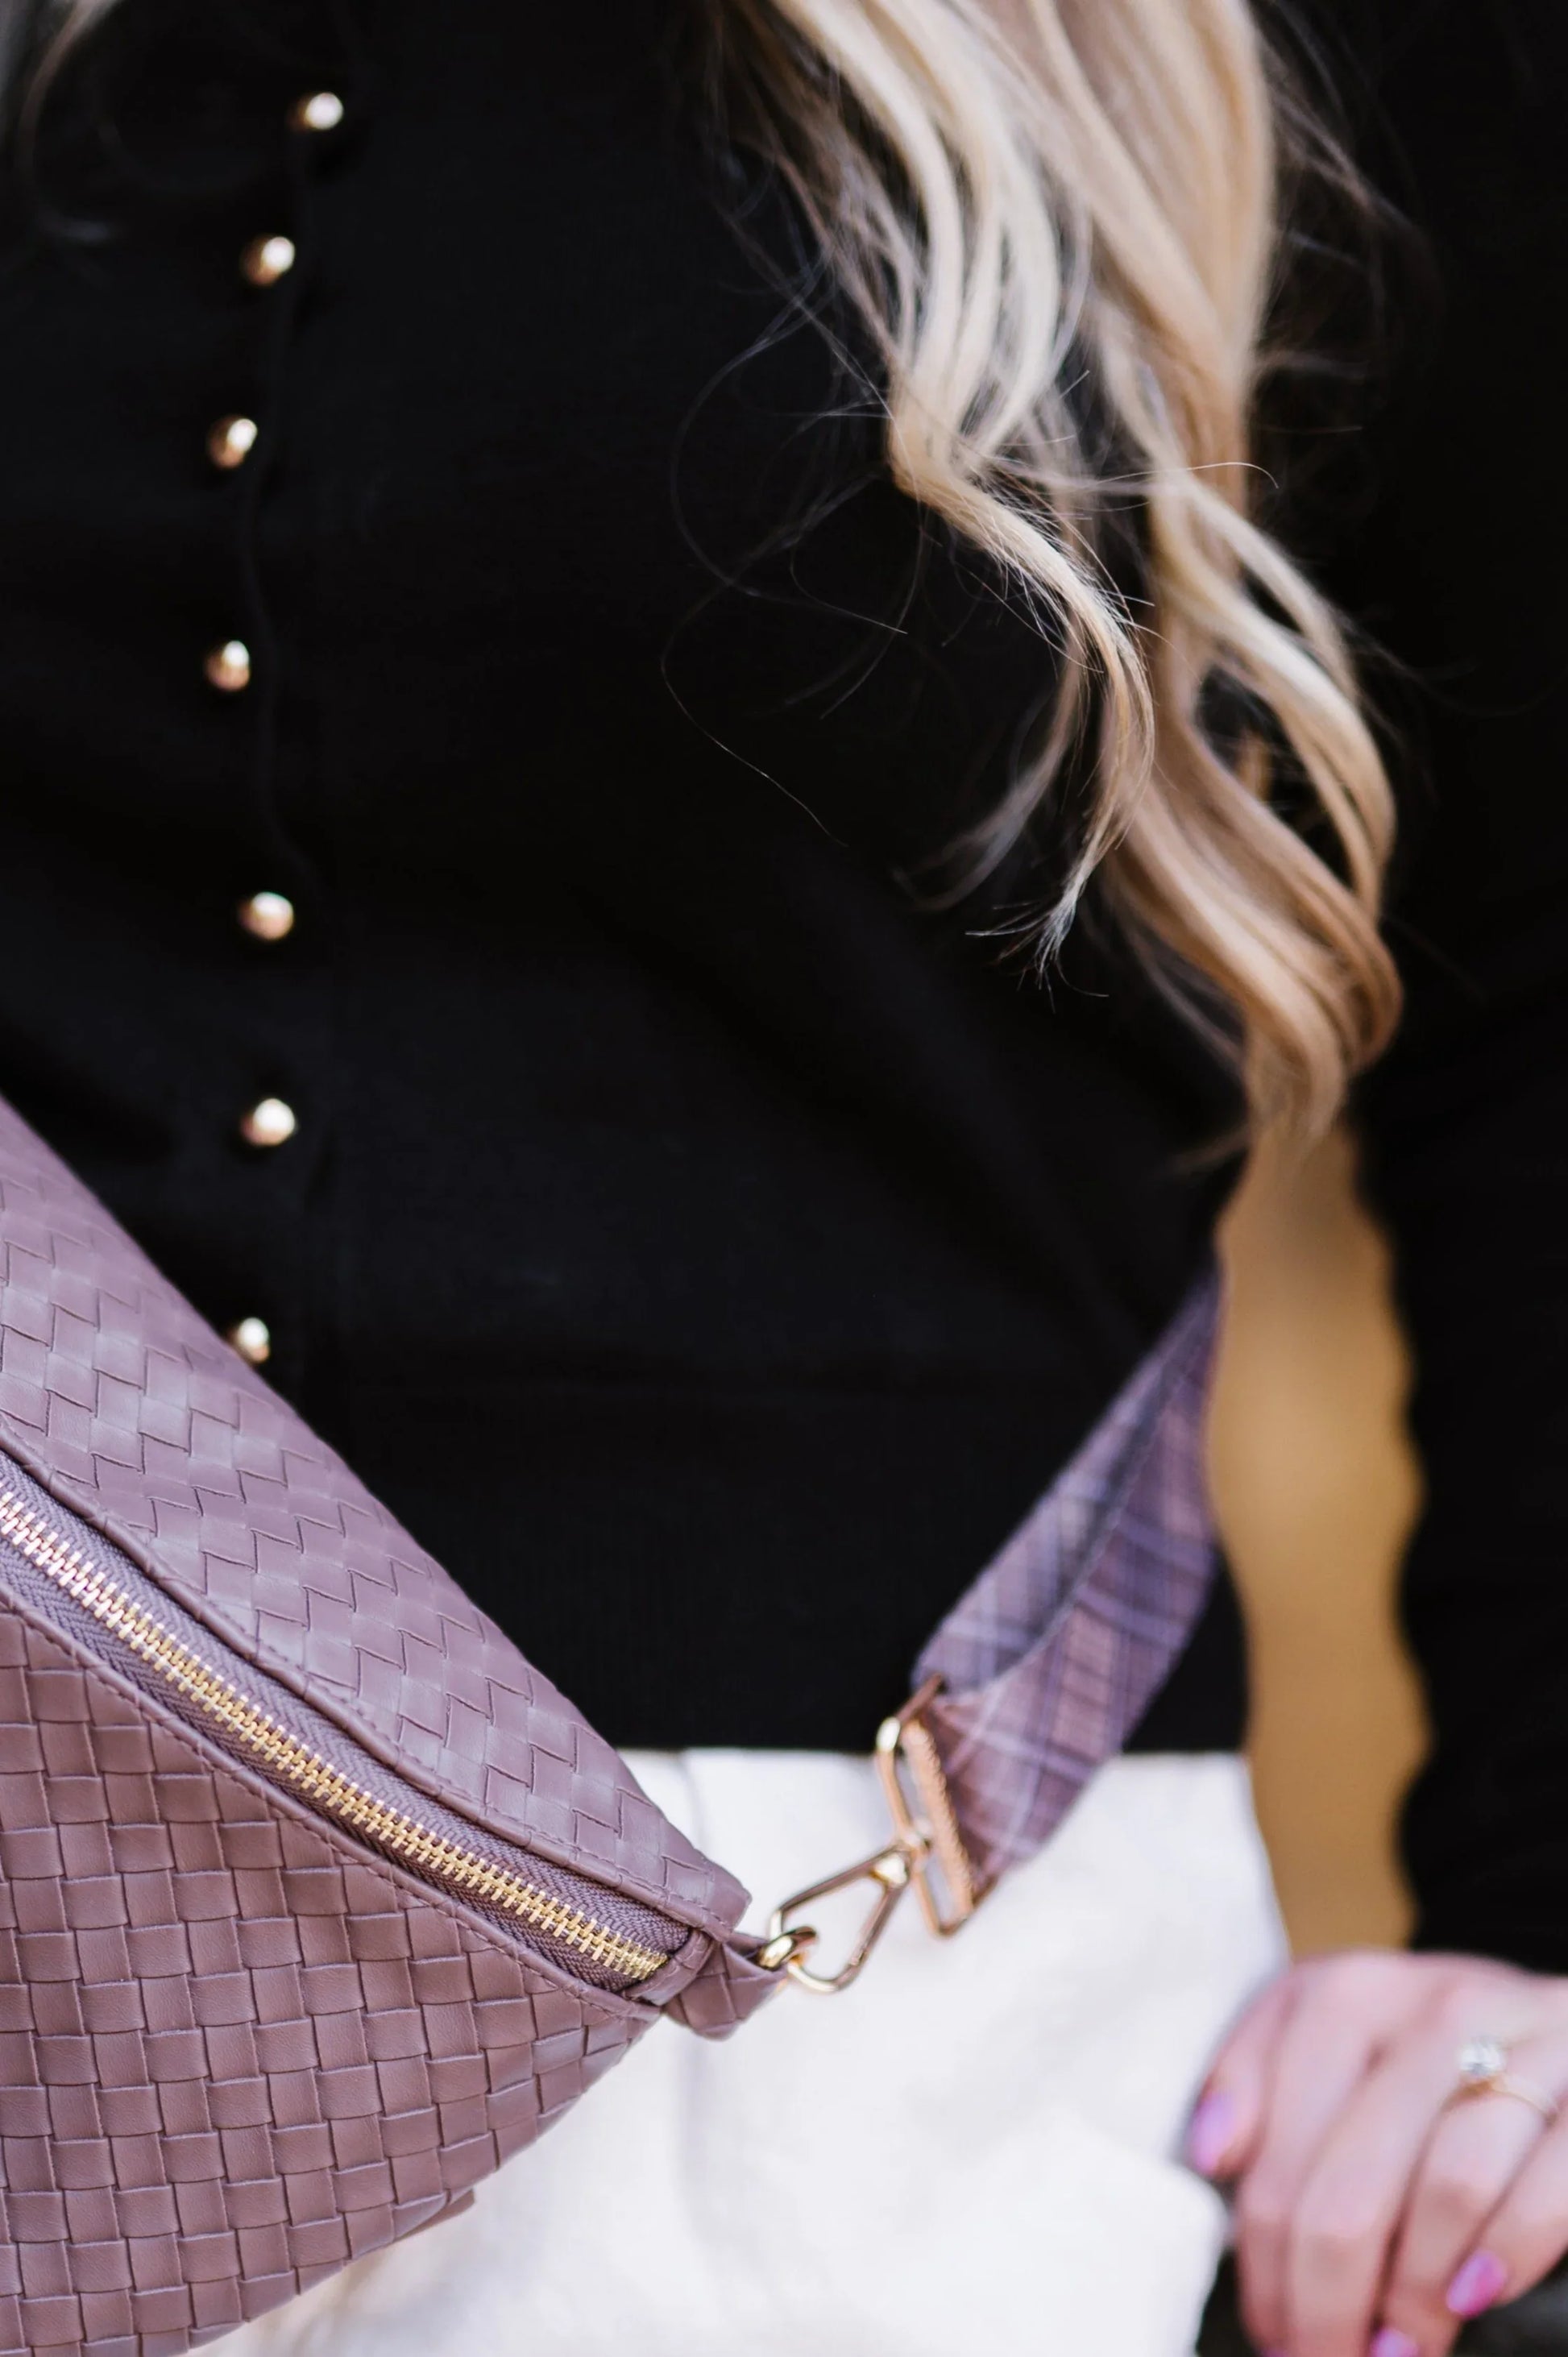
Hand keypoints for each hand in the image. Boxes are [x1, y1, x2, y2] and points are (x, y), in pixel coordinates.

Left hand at [1187, 1949, 1567, 2356]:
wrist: (1554, 2027)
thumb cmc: (1423, 2059)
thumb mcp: (1333, 2044)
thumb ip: (1256, 2083)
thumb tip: (1211, 2154)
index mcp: (1349, 1995)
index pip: (1279, 2153)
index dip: (1265, 2262)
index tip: (1270, 2329)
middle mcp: (1436, 2005)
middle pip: (1352, 2185)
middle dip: (1326, 2300)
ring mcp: (1527, 2044)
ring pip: (1447, 2187)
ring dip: (1411, 2296)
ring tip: (1390, 2353)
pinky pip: (1545, 2187)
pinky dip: (1503, 2253)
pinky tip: (1472, 2299)